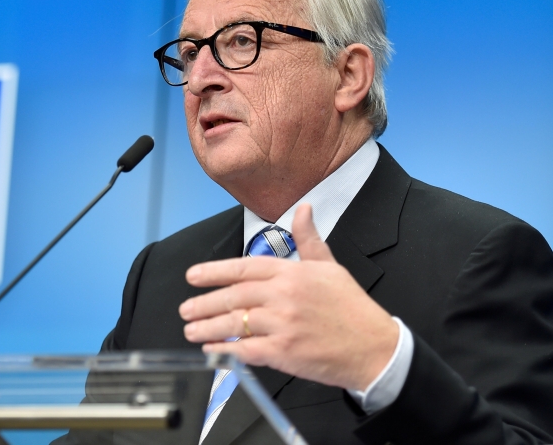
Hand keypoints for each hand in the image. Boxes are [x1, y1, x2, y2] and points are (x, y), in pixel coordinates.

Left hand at [178, 204, 398, 390]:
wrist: (376, 349)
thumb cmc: (352, 309)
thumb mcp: (330, 266)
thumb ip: (308, 239)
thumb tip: (303, 209)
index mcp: (292, 273)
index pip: (243, 268)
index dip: (213, 272)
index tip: (193, 276)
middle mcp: (284, 296)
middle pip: (234, 296)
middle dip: (205, 303)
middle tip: (185, 308)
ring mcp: (283, 325)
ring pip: (235, 323)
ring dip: (208, 327)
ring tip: (191, 330)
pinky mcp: (285, 352)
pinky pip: (246, 350)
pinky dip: (226, 350)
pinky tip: (213, 350)